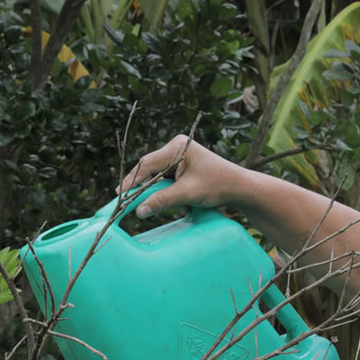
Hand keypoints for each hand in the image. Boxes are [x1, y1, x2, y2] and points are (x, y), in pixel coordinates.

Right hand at [118, 136, 249, 218]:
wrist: (240, 188)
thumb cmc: (218, 186)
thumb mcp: (188, 194)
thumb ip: (162, 201)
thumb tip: (139, 211)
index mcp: (177, 147)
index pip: (147, 164)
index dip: (132, 181)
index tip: (119, 194)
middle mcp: (176, 148)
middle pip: (150, 169)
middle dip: (141, 187)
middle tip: (125, 202)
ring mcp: (180, 157)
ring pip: (157, 176)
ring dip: (155, 191)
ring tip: (143, 204)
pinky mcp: (184, 167)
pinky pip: (167, 179)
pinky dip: (166, 191)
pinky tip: (167, 202)